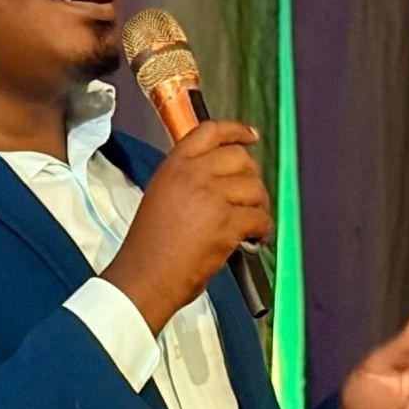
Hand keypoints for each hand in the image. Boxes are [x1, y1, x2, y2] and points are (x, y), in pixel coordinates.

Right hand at [103, 120, 269, 332]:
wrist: (145, 278)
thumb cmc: (149, 249)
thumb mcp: (160, 197)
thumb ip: (187, 180)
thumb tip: (221, 181)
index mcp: (174, 167)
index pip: (210, 132)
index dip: (235, 131)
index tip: (249, 136)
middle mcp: (193, 175)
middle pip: (240, 158)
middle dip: (251, 177)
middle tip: (250, 196)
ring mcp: (211, 197)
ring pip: (254, 188)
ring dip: (259, 206)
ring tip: (251, 223)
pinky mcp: (227, 222)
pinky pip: (259, 217)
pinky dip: (262, 229)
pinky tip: (253, 239)